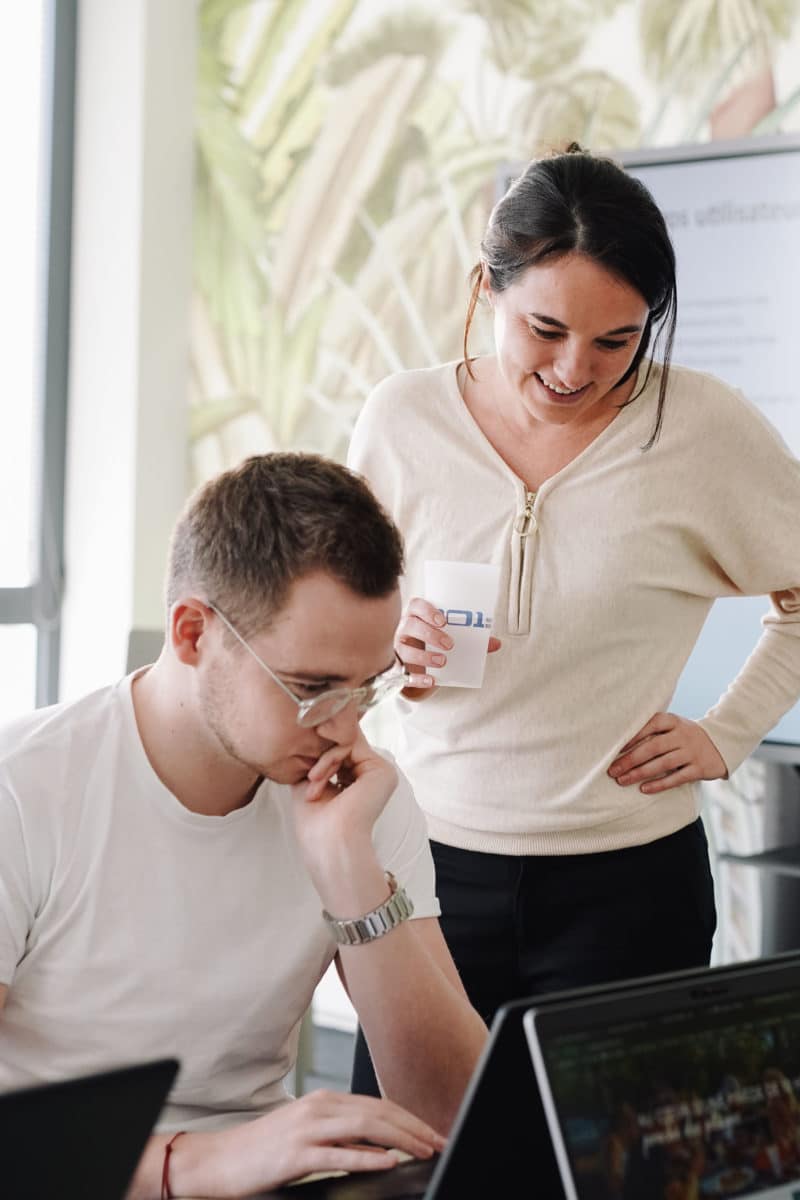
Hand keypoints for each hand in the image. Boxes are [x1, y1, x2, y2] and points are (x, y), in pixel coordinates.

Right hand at [174, 1090, 445, 1196]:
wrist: (219, 1161)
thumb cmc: (262, 1152)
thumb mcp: (306, 1135)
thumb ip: (340, 1136)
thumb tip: (380, 1146)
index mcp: (322, 1102)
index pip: (376, 1104)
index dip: (408, 1117)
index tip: (431, 1131)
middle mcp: (318, 1108)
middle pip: (377, 1111)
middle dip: (413, 1126)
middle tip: (438, 1140)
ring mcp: (306, 1129)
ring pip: (365, 1127)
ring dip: (401, 1138)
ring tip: (424, 1149)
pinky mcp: (295, 1154)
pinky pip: (339, 1153)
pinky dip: (368, 1156)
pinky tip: (389, 1160)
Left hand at [291, 729, 397, 873]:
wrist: (329, 843)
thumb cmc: (316, 823)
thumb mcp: (312, 781)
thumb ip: (317, 758)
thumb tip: (314, 731)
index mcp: (360, 780)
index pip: (340, 752)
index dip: (320, 755)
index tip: (305, 770)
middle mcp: (374, 775)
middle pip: (343, 744)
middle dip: (320, 757)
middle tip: (310, 779)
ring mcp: (380, 772)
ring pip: (345, 743)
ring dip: (323, 761)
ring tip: (314, 782)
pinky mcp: (382, 770)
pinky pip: (350, 746)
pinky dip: (329, 759)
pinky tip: (319, 778)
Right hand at [395, 597, 500, 696]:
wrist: (413, 662)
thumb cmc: (431, 642)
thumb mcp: (448, 636)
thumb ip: (470, 638)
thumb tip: (496, 643)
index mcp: (415, 615)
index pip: (416, 605)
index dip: (428, 611)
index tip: (443, 621)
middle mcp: (403, 629)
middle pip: (410, 626)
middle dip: (430, 634)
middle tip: (450, 644)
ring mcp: (396, 648)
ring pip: (404, 650)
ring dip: (424, 656)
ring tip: (442, 661)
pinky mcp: (395, 667)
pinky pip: (401, 673)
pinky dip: (416, 678)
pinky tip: (431, 680)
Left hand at [608, 713, 727, 793]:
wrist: (721, 744)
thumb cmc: (685, 736)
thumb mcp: (673, 727)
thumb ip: (653, 731)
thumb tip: (620, 744)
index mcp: (674, 721)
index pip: (651, 725)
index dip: (632, 736)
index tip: (615, 749)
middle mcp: (683, 735)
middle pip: (653, 747)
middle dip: (630, 759)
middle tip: (612, 770)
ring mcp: (692, 752)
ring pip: (663, 764)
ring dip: (640, 773)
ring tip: (622, 781)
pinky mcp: (700, 769)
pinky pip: (677, 778)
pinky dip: (659, 784)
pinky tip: (644, 789)